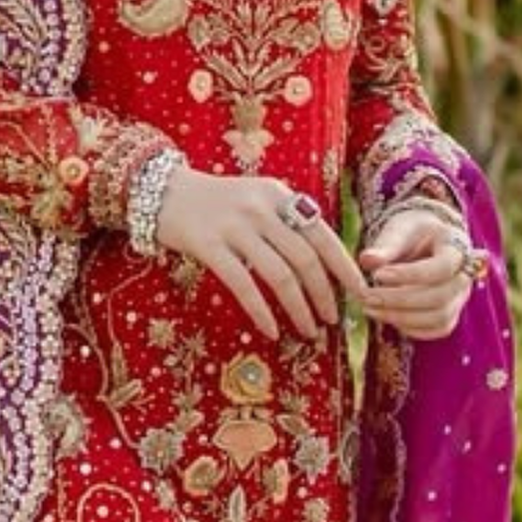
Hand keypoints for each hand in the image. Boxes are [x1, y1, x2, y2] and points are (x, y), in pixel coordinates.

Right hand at [153, 169, 370, 341]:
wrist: (162, 191)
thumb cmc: (216, 202)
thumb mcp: (257, 198)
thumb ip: (286, 220)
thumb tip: (323, 261)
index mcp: (279, 195)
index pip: (322, 234)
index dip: (344, 266)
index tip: (360, 292)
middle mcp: (261, 209)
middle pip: (305, 258)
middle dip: (325, 294)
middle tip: (333, 320)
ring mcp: (235, 227)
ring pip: (279, 275)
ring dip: (299, 308)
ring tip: (309, 330)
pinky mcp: (209, 246)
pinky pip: (243, 284)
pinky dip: (261, 311)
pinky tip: (272, 330)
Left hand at [358, 204, 483, 341]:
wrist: (424, 242)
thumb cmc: (411, 233)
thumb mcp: (399, 230)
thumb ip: (386, 245)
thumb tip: (367, 260)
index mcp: (456, 246)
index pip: (441, 267)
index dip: (410, 275)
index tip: (378, 275)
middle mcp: (465, 275)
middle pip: (440, 297)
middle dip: (400, 300)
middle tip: (367, 296)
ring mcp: (460, 297)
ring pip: (439, 318)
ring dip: (401, 317)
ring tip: (370, 308)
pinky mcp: (451, 314)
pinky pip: (436, 329)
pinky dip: (410, 328)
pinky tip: (385, 316)